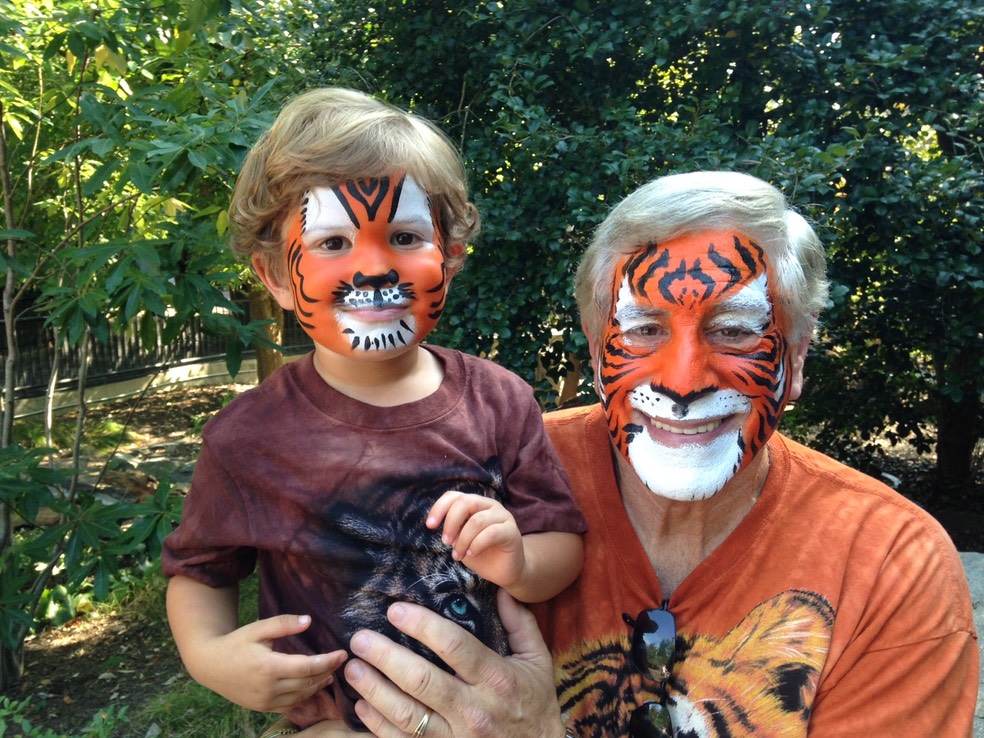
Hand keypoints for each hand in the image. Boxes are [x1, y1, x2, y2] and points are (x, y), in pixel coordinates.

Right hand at [186, 614, 345, 712]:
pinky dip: (304, 698)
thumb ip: (284, 624)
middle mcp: (269, 688)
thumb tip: (309, 621)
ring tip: (330, 674)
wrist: (210, 665)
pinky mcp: (262, 707)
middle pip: (307, 682)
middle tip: (340, 662)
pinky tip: (312, 688)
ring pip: (301, 696)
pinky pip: (289, 705)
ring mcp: (265, 700)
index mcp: (269, 667)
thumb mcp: (258, 629)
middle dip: (327, 672)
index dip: (328, 661)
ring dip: (318, 686)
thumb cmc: (235, 643)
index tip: (342, 654)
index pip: (307, 667)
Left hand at [343, 589, 564, 737]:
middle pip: (422, 680)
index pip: (455, 646)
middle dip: (385, 656)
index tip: (395, 610)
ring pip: (407, 714)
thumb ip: (520, 623)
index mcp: (496, 678)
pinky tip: (362, 706)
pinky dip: (378, 725)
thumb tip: (501, 590)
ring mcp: (456, 737)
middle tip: (360, 639)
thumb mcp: (537, 661)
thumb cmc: (535, 703)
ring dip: (374, 690)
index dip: (422, 626)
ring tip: (352, 668)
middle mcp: (474, 709)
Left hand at [427, 491, 525, 587]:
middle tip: (445, 542)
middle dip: (451, 522)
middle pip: (466, 502)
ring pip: (477, 520)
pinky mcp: (512, 531)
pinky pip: (491, 533)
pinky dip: (476, 544)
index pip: (455, 496)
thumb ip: (453, 531)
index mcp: (476, 504)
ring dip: (462, 540)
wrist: (505, 571)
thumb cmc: (481, 553)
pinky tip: (471, 554)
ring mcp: (503, 516)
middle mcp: (489, 505)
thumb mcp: (461, 541)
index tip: (429, 525)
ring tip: (458, 555)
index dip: (440, 508)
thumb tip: (441, 527)